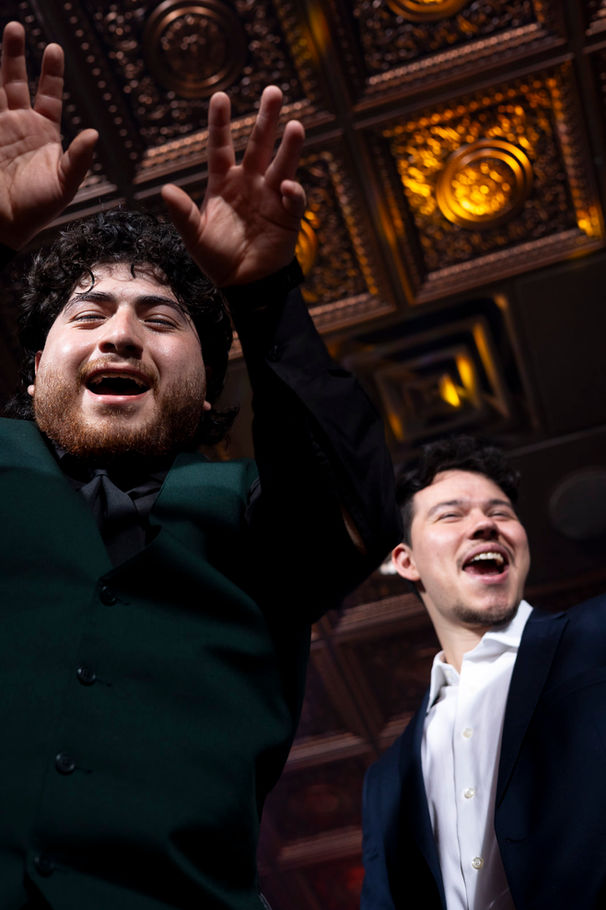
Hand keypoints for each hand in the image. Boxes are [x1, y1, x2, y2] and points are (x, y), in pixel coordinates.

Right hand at [0, 21, 97, 249]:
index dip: (50, 73)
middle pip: (16, 81)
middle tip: (16, 27)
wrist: (4, 224)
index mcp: (44, 135)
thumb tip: (93, 134)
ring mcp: (0, 129)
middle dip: (16, 55)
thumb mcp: (64, 185)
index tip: (54, 49)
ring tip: (6, 32)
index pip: (49, 95)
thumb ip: (78, 160)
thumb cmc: (36, 210)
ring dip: (1, 61)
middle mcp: (21, 126)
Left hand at [162, 85, 305, 286]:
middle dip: (266, 119)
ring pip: (282, 164)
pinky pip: (293, 198)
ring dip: (290, 146)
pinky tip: (288, 187)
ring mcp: (270, 196)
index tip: (220, 96)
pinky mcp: (287, 215)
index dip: (220, 123)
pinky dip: (293, 192)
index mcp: (223, 183)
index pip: (221, 147)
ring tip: (296, 126)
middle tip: (273, 91)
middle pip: (259, 144)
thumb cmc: (217, 260)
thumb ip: (183, 214)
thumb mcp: (195, 237)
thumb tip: (166, 189)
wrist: (245, 284)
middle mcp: (249, 183)